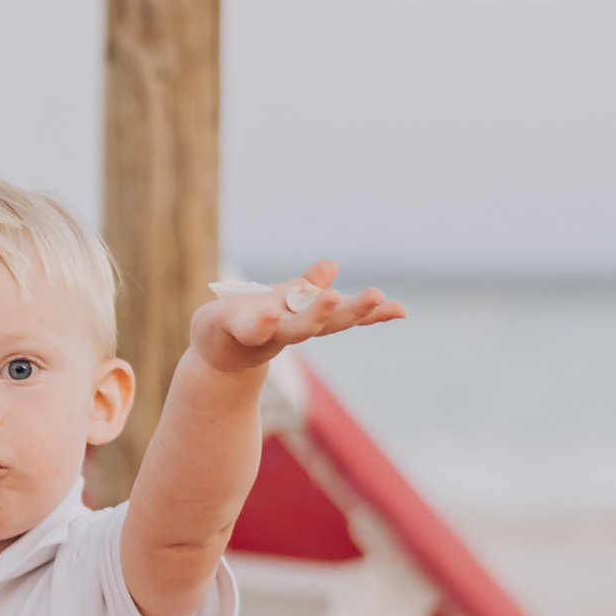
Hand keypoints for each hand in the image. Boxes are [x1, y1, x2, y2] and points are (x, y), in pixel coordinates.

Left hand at [191, 260, 403, 375]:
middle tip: (378, 296)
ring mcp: (268, 333)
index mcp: (307, 318)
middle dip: (353, 311)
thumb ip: (306, 287)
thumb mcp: (281, 300)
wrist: (214, 349)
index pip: (344, 315)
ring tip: (334, 297)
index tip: (401, 310)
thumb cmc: (252, 320)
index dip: (372, 314)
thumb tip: (331, 266)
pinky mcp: (239, 331)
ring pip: (296, 328)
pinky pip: (253, 329)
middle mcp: (293, 328)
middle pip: (328, 323)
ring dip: (315, 315)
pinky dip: (262, 325)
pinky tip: (270, 315)